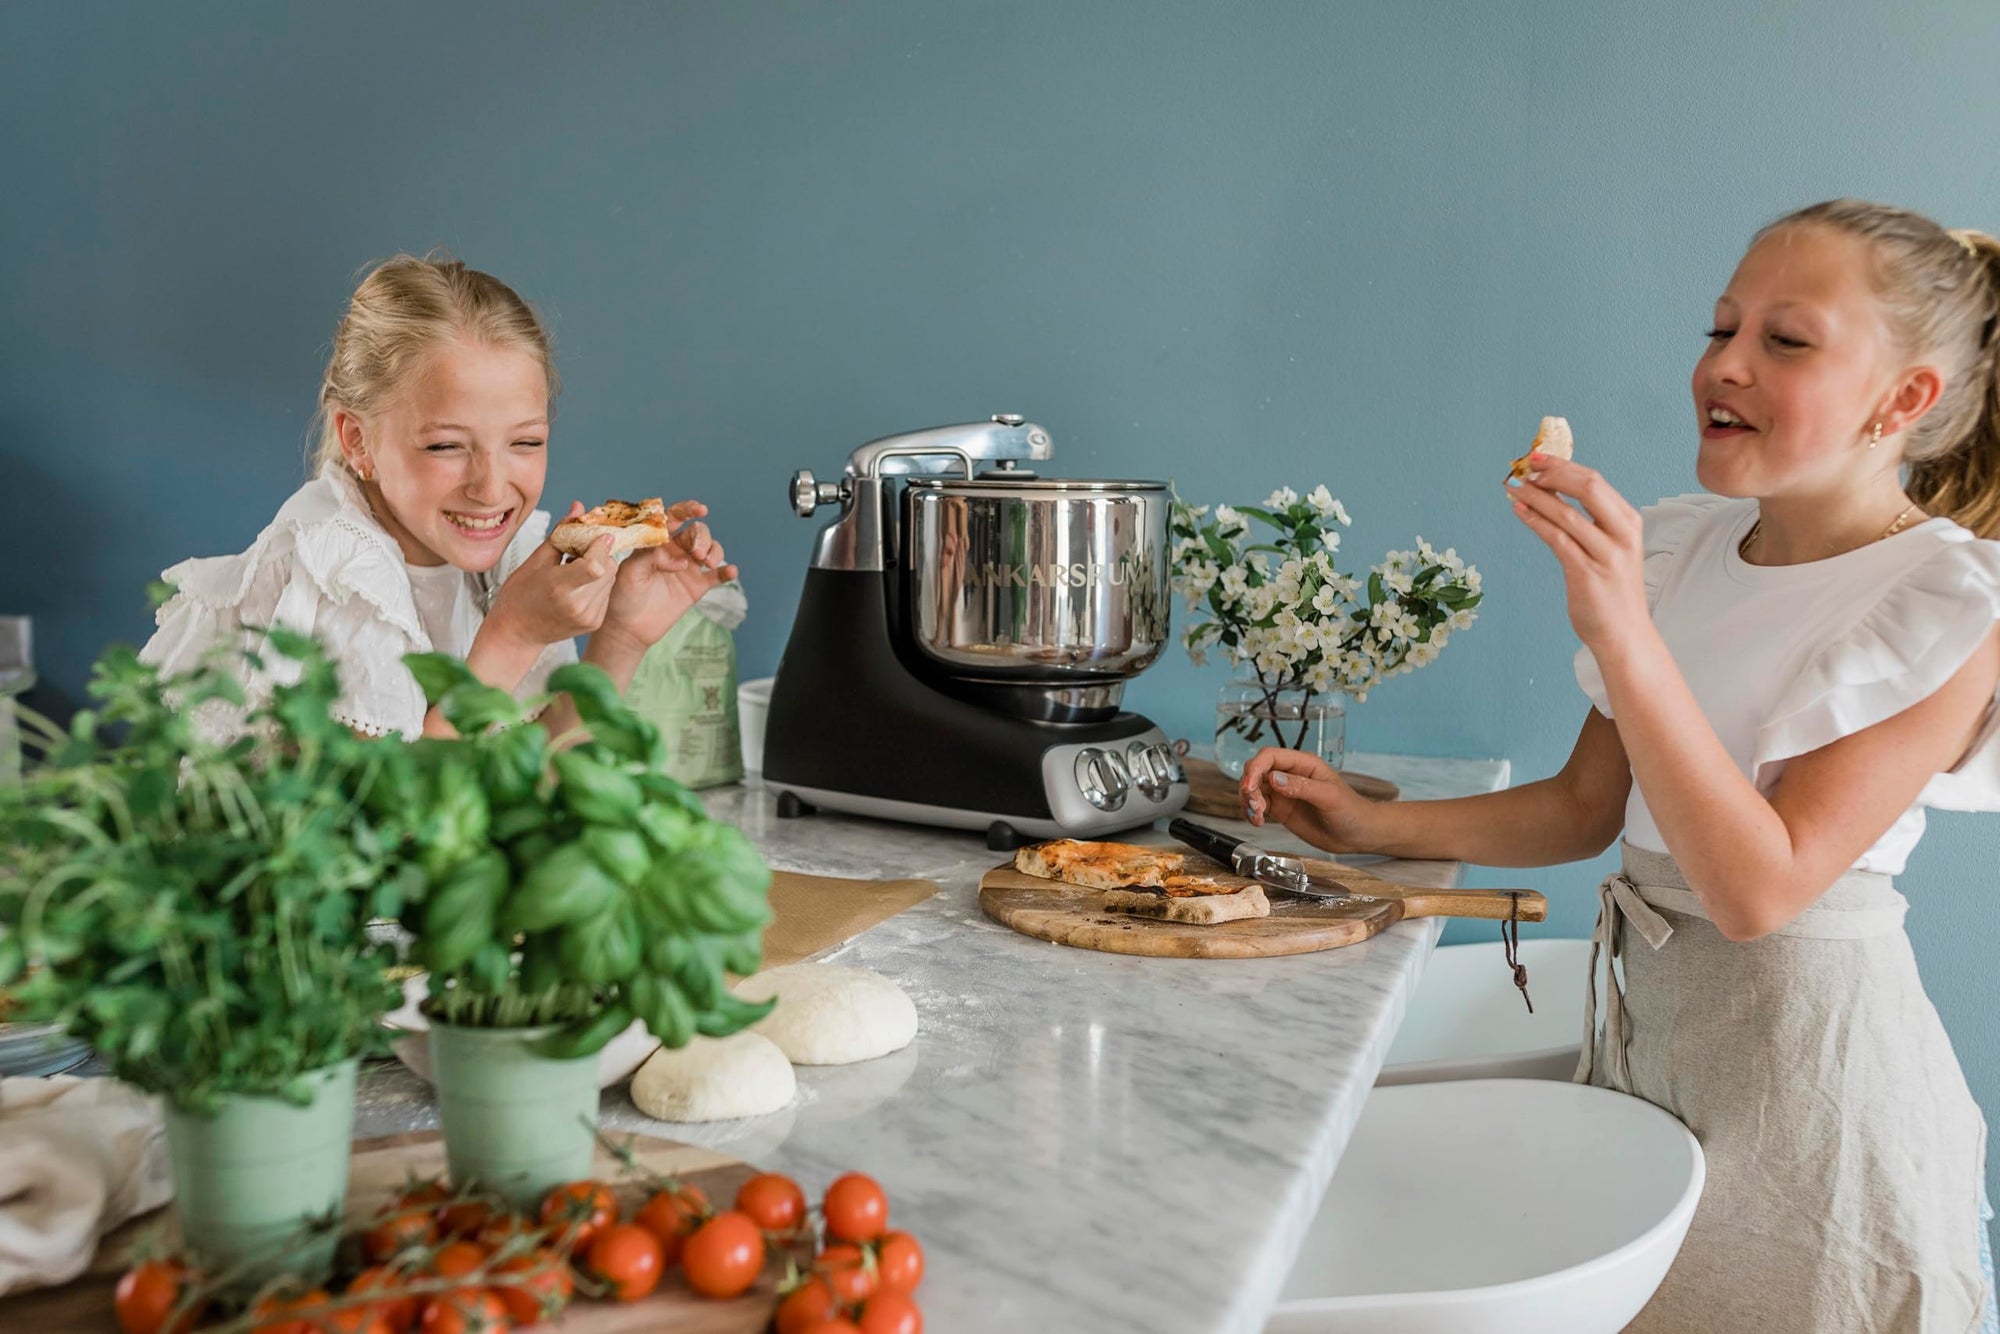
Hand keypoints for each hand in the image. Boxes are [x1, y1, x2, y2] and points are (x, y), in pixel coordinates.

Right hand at [484, 503, 618, 649]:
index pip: (595, 565)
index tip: (598, 535)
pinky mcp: (594, 623)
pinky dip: (599, 583)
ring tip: (577, 569)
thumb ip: (562, 533)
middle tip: (580, 552)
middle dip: (600, 554)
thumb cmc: (520, 595)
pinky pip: (607, 592)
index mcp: (560, 587)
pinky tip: (579, 584)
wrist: (517, 633)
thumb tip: (579, 507)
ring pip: (611, 579)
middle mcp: (577, 605)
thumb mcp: (536, 560)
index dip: (600, 546)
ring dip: (601, 568)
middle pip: (608, 568)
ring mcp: (588, 617)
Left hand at [595, 500, 741, 653]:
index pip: (673, 519)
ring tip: (709, 563)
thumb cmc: (623, 595)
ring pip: (710, 549)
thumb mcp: (630, 571)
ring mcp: (688, 568)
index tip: (700, 509)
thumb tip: (678, 558)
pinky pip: (716, 576)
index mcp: (656, 542)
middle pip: (696, 532)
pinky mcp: (697, 587)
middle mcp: (674, 551)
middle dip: (701, 538)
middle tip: (697, 554)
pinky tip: (732, 571)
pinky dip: (727, 571)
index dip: (687, 509)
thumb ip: (650, 556)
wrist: (629, 628)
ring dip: (714, 551)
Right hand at [1239, 747, 1376, 852]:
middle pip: (1257, 770)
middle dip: (1249, 786)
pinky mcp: (1281, 808)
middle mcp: (1290, 774)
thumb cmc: (1352, 811)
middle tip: (1255, 806)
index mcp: (1303, 763)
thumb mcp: (1329, 797)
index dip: (1255, 768)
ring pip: (1253, 788)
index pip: (1270, 756)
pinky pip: (1257, 805)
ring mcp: (1284, 791)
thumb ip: (1302, 787)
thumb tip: (1274, 779)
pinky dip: (1251, 812)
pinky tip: (1257, 821)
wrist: (1358, 834)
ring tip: (1257, 817)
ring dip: (1248, 801)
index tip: (1249, 786)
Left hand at [1507, 454, 1648, 650]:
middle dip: (1552, 473)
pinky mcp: (1586, 573)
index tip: (1539, 458)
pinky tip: (1519, 511)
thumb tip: (1555, 492)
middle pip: (1587, 488)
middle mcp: (1621, 534)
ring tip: (1513, 488)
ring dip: (1536, 497)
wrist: (1625, 633)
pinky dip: (1535, 521)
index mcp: (1629, 522)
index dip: (1564, 466)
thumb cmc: (1613, 590)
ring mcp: (1605, 554)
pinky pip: (1556, 539)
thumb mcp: (1609, 547)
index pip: (1596, 482)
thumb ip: (1591, 521)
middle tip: (1525, 467)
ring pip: (1566, 514)